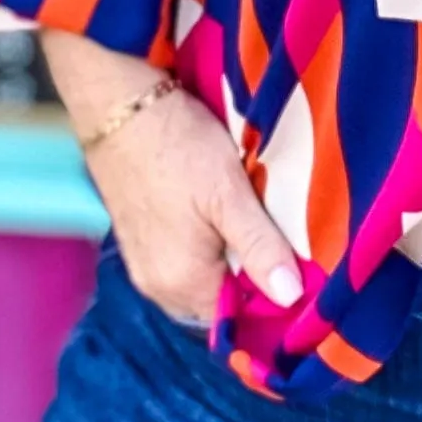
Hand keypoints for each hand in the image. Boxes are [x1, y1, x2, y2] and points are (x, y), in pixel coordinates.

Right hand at [40, 35, 301, 329]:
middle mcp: (156, 285)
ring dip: (229, 258)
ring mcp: (143, 262)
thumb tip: (292, 297)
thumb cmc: (177, 146)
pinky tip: (222, 212)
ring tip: (254, 222)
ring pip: (202, 278)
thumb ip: (260, 248)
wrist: (119, 103)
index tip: (301, 271)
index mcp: (181, 283)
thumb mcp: (229, 194)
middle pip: (219, 302)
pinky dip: (207, 245)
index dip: (272, 299)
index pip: (239, 319)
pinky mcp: (138, 238)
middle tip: (281, 240)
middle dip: (250, 278)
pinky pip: (182, 258)